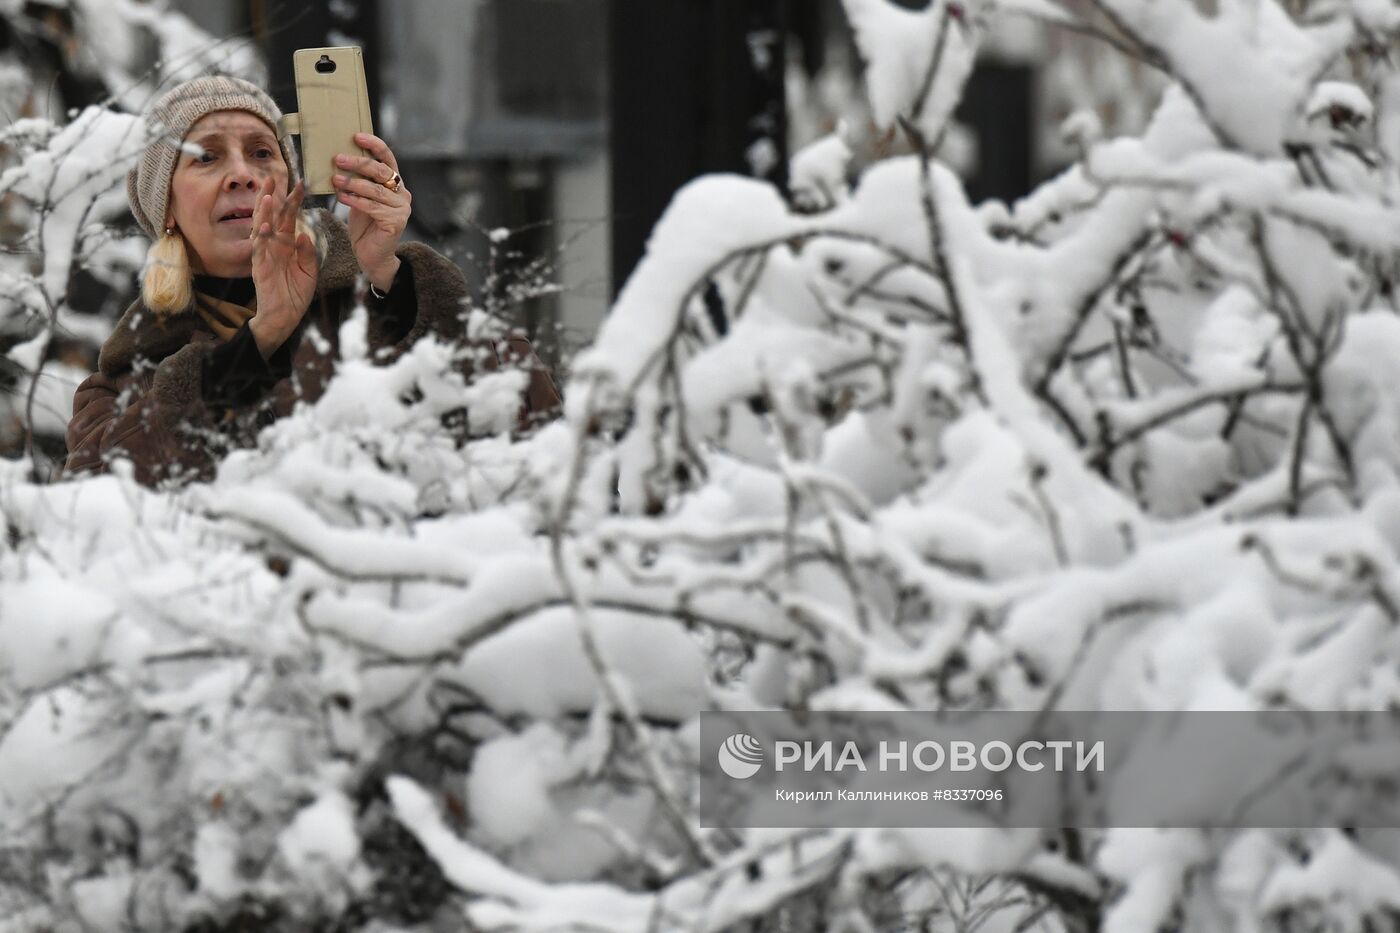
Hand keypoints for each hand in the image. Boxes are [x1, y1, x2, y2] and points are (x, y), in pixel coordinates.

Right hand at [249, 177, 317, 359]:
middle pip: (272, 216)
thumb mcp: (308, 270)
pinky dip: (261, 237)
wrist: (286, 316)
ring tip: (265, 194)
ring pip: (261, 228)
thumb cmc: (295, 293)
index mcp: (286, 244)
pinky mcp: (259, 267)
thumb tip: (304, 234)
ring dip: (262, 212)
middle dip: (271, 196)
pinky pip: (259, 250)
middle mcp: (274, 245)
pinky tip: (263, 226)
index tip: (300, 183)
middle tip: (272, 176)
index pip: (289, 217)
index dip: (293, 200)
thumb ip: (307, 252)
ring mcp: (265, 255)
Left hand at [332, 132, 410, 292]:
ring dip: (352, 183)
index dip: (374, 145)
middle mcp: (403, 194)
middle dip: (358, 163)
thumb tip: (339, 159)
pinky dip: (354, 200)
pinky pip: (372, 207)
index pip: (388, 159)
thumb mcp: (361, 197)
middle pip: (381, 172)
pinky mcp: (396, 222)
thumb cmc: (365, 225)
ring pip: (375, 190)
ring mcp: (402, 209)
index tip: (356, 136)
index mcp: (396, 184)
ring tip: (335, 179)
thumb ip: (359, 181)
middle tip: (337, 158)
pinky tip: (341, 197)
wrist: (372, 255)